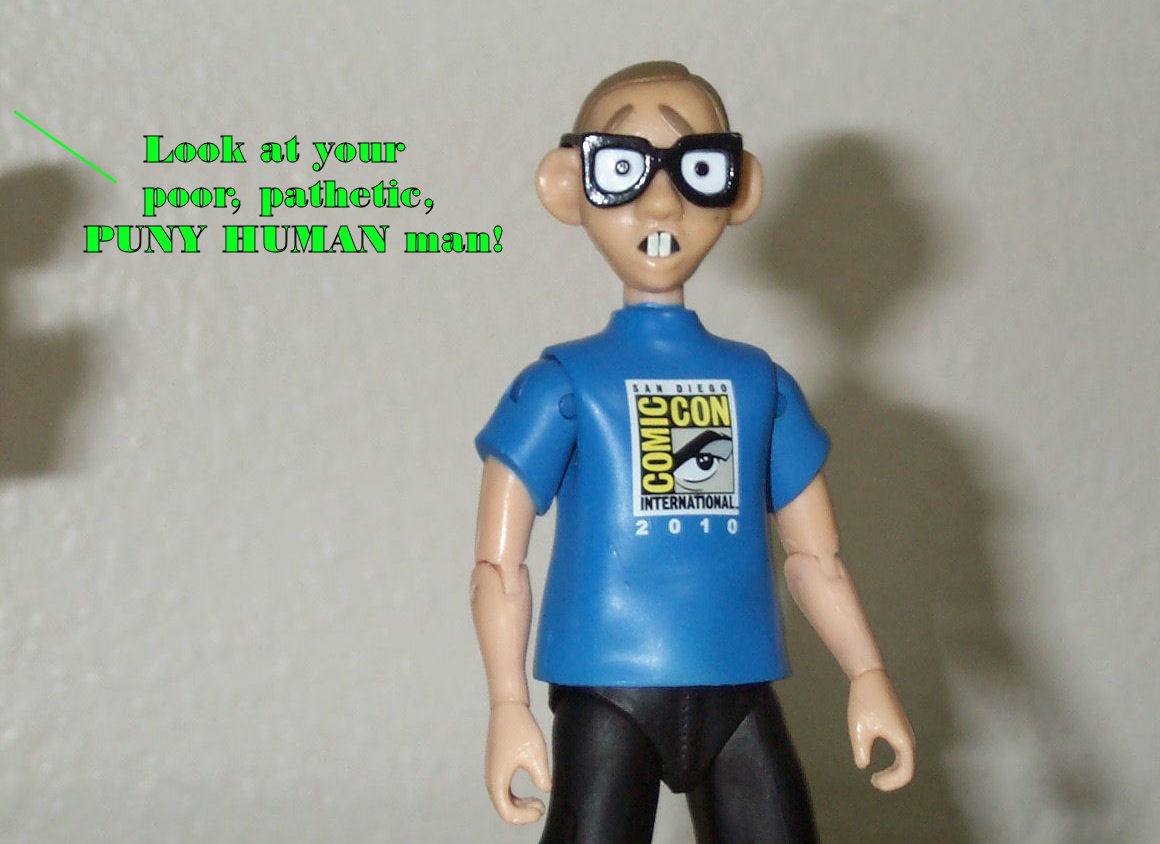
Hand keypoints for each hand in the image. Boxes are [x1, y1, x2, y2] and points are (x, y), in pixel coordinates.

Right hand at [485, 701, 551, 823]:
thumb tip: (545, 790)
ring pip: (504, 801)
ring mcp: (493, 773)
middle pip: (504, 809)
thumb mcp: (536, 754)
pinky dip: (516, 798)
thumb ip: (542, 777)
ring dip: (520, 806)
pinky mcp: (497, 766)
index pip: (507, 813)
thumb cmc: (521, 728)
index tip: (542, 807)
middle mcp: (491, 779)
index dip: (525, 817)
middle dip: (523, 814)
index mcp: (497, 780)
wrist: (508, 706)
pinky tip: (532, 794)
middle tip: (541, 807)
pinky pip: (505, 791)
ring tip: (538, 803)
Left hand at [847, 668, 914, 790]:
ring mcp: (905, 733)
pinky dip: (894, 765)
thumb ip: (861, 751)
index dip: (891, 783)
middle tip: (873, 782)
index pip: (905, 773)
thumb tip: (863, 765)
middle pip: (907, 770)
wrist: (869, 677)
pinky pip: (902, 754)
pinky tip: (880, 766)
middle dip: (892, 781)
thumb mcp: (859, 729)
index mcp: (903, 740)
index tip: (872, 780)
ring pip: (906, 762)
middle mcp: (908, 738)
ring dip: (893, 774)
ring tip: (875, 778)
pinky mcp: (899, 728)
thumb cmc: (864, 702)